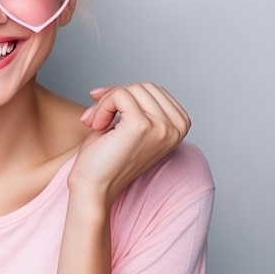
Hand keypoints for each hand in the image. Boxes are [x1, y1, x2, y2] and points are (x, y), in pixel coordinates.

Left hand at [68, 82, 190, 204]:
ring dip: (105, 102)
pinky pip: (119, 95)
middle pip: (143, 86)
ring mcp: (162, 127)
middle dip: (113, 97)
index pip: (153, 89)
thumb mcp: (130, 124)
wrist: (94, 187)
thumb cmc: (107, 157)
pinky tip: (96, 125)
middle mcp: (177, 127)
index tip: (104, 109)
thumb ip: (138, 104)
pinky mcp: (142, 125)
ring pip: (130, 89)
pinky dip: (102, 106)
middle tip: (95, 117)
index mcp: (180, 126)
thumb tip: (128, 86)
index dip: (123, 94)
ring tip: (96, 123)